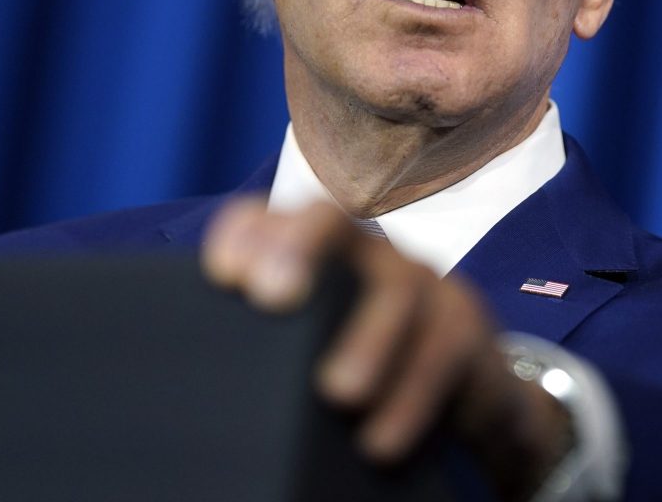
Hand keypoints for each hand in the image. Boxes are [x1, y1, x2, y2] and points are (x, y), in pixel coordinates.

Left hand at [201, 199, 573, 499]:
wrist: (469, 401)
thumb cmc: (368, 378)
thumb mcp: (312, 355)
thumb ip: (267, 350)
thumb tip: (191, 399)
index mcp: (319, 258)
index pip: (268, 218)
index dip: (246, 232)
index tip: (222, 275)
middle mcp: (368, 257)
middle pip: (332, 222)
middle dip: (301, 247)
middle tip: (272, 297)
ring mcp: (422, 286)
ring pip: (396, 288)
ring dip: (367, 338)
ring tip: (338, 392)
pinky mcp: (466, 328)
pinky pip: (441, 351)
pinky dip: (411, 397)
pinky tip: (380, 441)